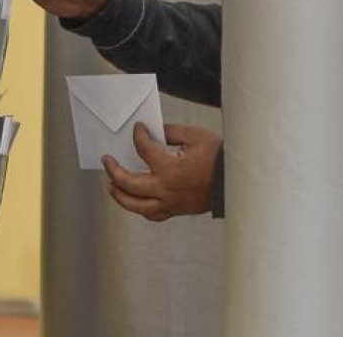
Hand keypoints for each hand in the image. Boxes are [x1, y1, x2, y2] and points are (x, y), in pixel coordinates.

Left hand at [103, 123, 222, 221]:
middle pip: (128, 182)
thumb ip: (171, 132)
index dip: (137, 136)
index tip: (137, 129)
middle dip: (113, 170)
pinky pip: (152, 214)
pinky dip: (140, 208)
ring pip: (135, 205)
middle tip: (107, 160)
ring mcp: (169, 202)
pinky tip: (135, 201)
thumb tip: (155, 133)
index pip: (143, 149)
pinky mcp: (176, 210)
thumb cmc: (219, 158)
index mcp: (169, 168)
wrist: (235, 183)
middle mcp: (164, 188)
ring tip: (111, 185)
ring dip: (119, 195)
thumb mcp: (195, 136)